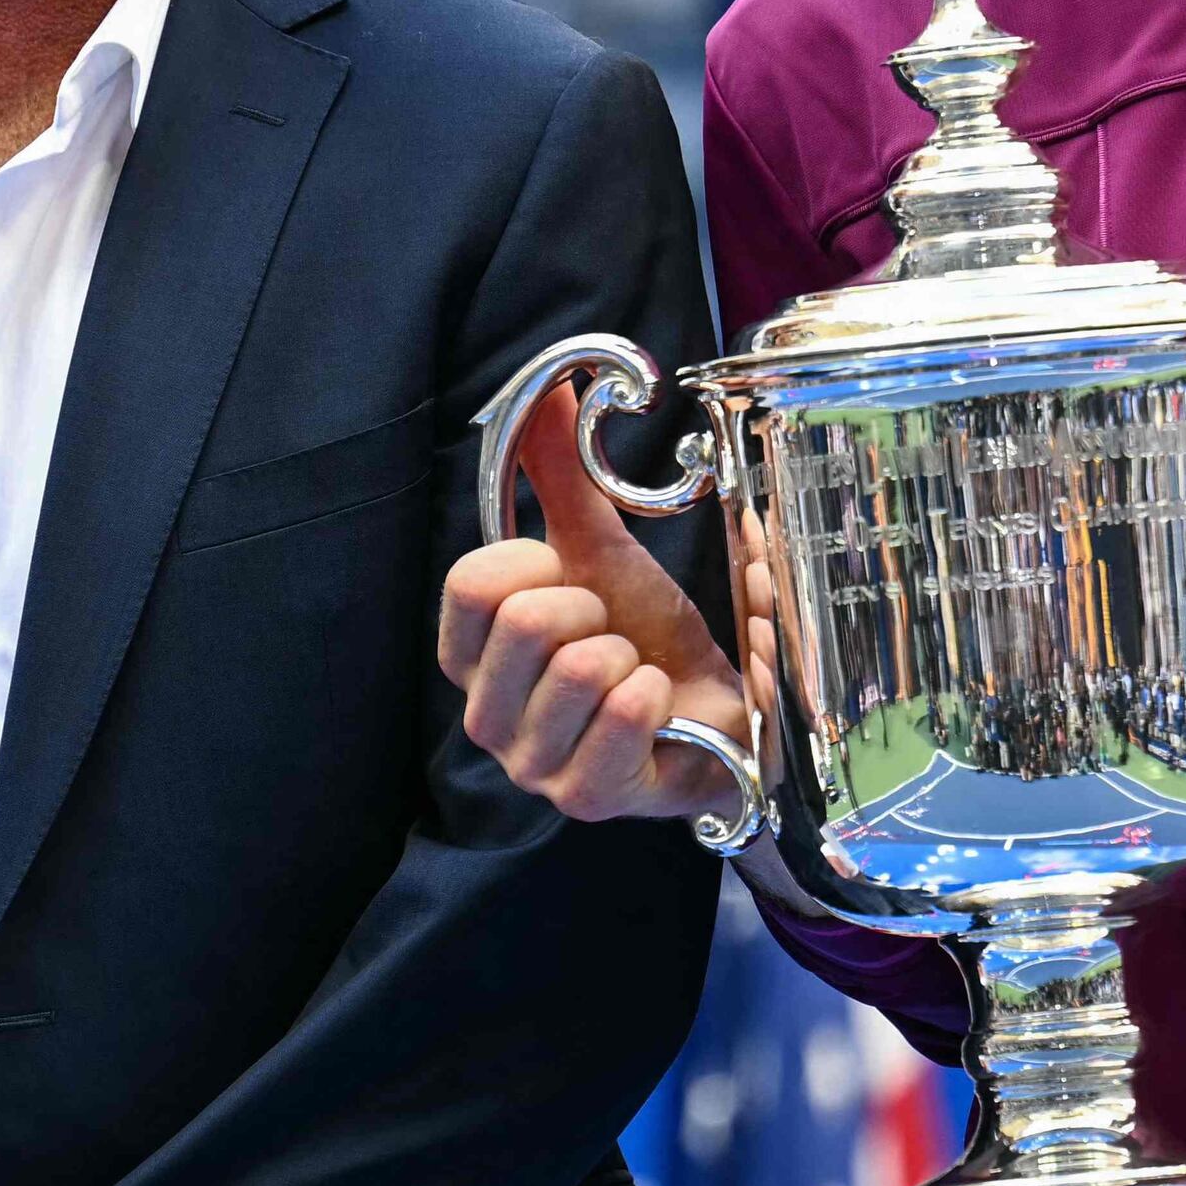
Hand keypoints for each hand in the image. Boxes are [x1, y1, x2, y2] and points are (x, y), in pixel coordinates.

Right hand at [437, 378, 754, 822]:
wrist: (717, 721)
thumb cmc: (647, 642)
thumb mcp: (602, 554)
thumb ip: (561, 478)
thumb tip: (550, 388)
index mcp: (469, 655)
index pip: (470, 583)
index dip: (534, 564)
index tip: (569, 578)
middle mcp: (483, 716)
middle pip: (523, 622)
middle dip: (592, 611)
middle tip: (611, 632)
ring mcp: (531, 764)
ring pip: (576, 668)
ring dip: (627, 656)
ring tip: (634, 671)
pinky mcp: (585, 797)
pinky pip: (621, 713)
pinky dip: (654, 693)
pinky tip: (657, 704)